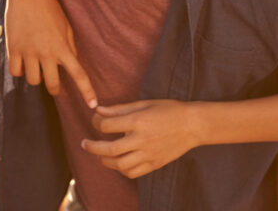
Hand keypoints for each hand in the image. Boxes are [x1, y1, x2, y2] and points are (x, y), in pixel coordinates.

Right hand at [5, 0, 96, 106]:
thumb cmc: (50, 8)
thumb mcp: (66, 27)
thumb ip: (69, 47)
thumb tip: (71, 62)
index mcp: (63, 47)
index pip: (79, 75)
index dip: (87, 92)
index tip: (93, 105)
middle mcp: (47, 53)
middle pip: (52, 85)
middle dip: (55, 89)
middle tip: (55, 85)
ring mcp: (29, 52)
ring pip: (33, 80)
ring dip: (36, 77)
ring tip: (36, 67)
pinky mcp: (13, 48)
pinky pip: (16, 72)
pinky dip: (19, 70)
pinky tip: (22, 62)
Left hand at [81, 100, 200, 177]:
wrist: (193, 125)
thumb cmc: (169, 110)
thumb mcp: (144, 104)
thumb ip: (120, 109)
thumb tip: (99, 110)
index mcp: (138, 121)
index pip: (107, 125)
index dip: (96, 122)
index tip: (95, 120)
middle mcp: (142, 139)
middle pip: (110, 149)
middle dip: (93, 147)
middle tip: (84, 144)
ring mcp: (149, 154)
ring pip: (120, 164)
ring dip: (105, 160)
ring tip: (100, 154)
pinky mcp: (154, 164)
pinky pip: (133, 173)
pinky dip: (121, 169)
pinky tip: (118, 162)